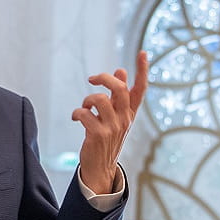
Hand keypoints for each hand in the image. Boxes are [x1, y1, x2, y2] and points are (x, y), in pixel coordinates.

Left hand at [74, 50, 149, 193]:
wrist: (100, 167)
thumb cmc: (107, 137)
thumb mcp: (116, 117)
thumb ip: (118, 96)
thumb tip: (121, 71)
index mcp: (130, 113)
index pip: (140, 89)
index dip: (142, 70)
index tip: (142, 53)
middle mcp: (124, 119)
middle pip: (119, 89)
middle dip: (104, 78)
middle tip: (92, 79)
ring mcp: (112, 127)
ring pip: (99, 99)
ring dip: (87, 99)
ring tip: (85, 107)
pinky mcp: (98, 134)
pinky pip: (84, 114)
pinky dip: (77, 113)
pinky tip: (77, 118)